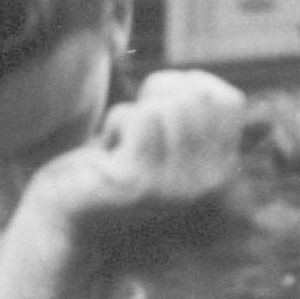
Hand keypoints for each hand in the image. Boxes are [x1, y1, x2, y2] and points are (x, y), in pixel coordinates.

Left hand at [11, 70, 247, 240]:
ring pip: (165, 108)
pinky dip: (115, 125)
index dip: (188, 87)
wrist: (69, 221)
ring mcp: (176, 187)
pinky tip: (107, 155)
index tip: (157, 108)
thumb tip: (195, 77)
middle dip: (158, 97)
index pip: (230, 101)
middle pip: (197, 98)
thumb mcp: (163, 136)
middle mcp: (208, 183)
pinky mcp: (139, 184)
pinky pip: (137, 118)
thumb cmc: (113, 167)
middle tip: (134, 129)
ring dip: (132, 115)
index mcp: (222, 171)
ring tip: (120, 147)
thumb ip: (190, 110)